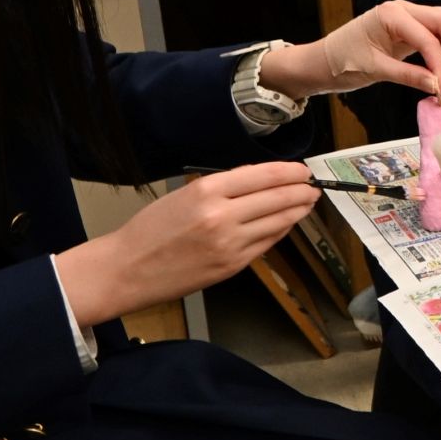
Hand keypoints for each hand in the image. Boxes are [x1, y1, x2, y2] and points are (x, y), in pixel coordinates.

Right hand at [56, 163, 318, 325]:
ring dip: (297, 211)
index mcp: (206, 191)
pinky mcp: (233, 265)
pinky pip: (266, 243)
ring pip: (278, 222)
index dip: (289, 172)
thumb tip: (260, 183)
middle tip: (313, 185)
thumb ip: (222, 188)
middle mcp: (222, 216)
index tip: (302, 169)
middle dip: (301, 190)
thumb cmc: (150, 230)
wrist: (127, 269)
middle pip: (277, 197)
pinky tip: (287, 223)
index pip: (262, 175)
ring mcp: (230, 243)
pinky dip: (280, 231)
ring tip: (307, 202)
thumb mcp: (183, 194)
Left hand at [262, 0, 440, 101]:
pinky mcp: (410, 27)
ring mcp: (408, 16)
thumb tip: (438, 86)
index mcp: (390, 15)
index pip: (428, 38)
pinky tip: (438, 69)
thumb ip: (409, 76)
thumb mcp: (374, 70)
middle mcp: (403, 9)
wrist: (323, 61)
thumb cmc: (341, 62)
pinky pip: (438, 32)